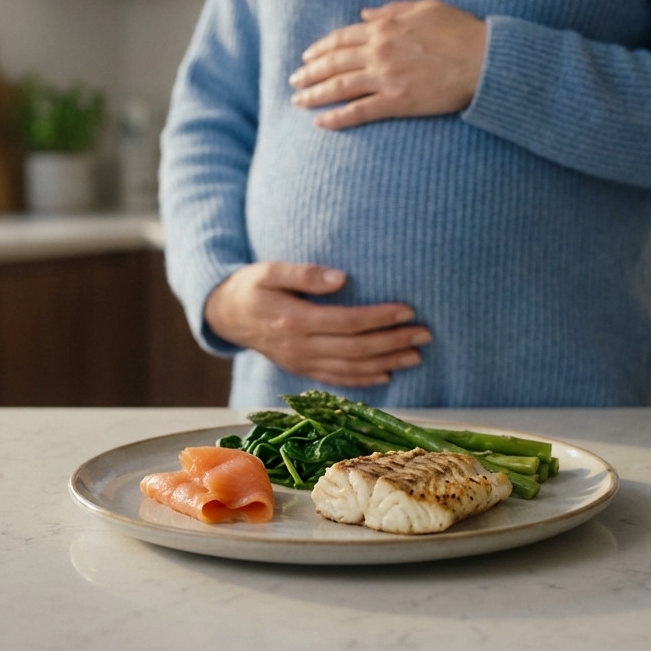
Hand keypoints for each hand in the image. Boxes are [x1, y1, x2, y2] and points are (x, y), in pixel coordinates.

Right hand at [204, 261, 430, 388]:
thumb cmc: (251, 286)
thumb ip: (305, 274)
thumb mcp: (270, 270)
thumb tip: (342, 278)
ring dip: (386, 363)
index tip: (407, 310)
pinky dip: (363, 380)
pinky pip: (337, 380)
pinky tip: (386, 374)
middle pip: (356, 349)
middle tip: (424, 334)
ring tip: (416, 355)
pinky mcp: (303, 370)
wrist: (225, 315)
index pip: (347, 323)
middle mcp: (301, 348)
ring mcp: (302, 363)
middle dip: (393, 342)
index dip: (379, 318)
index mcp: (295, 321)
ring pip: (351, 368)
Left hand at [289, 0, 486, 129]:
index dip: (321, 48)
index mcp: (385, 27)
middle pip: (334, 62)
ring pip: (339, 86)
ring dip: (314, 94)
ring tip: (297, 100)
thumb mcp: (426, 7)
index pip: (342, 38)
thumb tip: (364, 13)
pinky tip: (320, 123)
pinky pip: (359, 111)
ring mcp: (386, 77)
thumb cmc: (461, 31)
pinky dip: (337, 118)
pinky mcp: (397, 102)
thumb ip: (391, 10)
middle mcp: (379, 51)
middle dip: (309, 72)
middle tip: (293, 81)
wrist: (484, 59)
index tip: (307, 56)